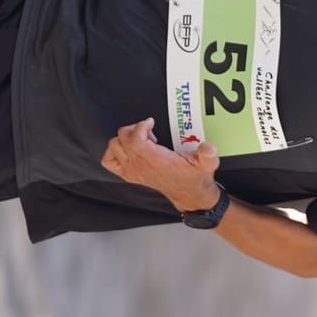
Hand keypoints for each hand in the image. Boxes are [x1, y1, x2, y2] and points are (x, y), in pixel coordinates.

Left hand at [99, 118, 222, 211]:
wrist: (190, 194)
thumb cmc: (195, 177)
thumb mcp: (207, 163)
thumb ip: (208, 154)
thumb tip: (208, 147)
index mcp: (156, 162)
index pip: (134, 140)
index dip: (140, 126)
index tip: (152, 123)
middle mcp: (140, 167)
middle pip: (121, 139)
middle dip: (134, 129)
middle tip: (150, 132)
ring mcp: (132, 171)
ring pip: (114, 146)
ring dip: (125, 138)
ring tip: (142, 140)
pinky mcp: (129, 174)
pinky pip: (108, 161)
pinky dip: (114, 151)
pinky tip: (129, 149)